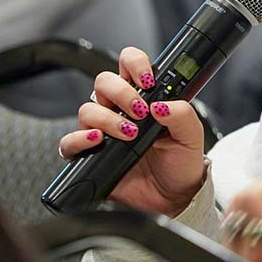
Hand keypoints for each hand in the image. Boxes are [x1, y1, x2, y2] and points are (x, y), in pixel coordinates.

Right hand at [58, 47, 205, 215]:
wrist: (173, 198)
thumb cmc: (181, 163)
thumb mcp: (191, 136)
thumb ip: (182, 114)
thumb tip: (161, 104)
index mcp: (143, 97)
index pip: (129, 64)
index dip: (134, 63)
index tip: (147, 79)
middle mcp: (120, 110)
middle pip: (104, 82)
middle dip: (122, 93)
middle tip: (140, 112)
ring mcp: (103, 132)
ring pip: (87, 109)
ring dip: (108, 118)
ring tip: (129, 134)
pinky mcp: (91, 155)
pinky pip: (70, 142)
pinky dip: (79, 138)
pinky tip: (97, 140)